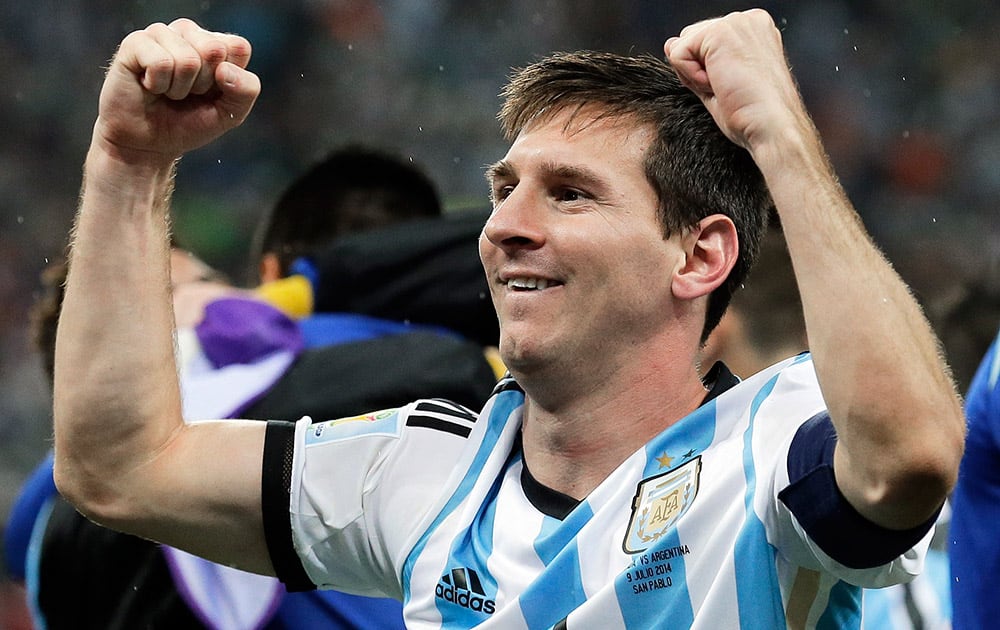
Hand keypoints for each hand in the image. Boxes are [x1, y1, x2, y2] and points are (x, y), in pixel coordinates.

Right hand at [95, 18, 259, 166]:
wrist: (148, 143)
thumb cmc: (188, 124)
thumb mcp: (230, 114)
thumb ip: (245, 91)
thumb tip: (224, 69)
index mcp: (216, 44)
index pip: (238, 47)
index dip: (229, 80)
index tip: (212, 92)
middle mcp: (189, 33)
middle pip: (214, 50)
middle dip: (203, 84)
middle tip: (187, 94)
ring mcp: (161, 34)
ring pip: (187, 59)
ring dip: (178, 88)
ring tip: (167, 91)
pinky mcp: (135, 42)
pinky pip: (160, 62)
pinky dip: (158, 85)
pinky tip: (149, 86)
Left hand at [663, 9, 810, 153]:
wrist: (771, 126)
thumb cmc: (753, 115)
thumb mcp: (720, 83)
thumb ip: (696, 62)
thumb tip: (670, 44)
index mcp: (753, 31)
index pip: (705, 42)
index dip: (706, 71)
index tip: (732, 86)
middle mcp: (747, 21)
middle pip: (691, 39)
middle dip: (697, 70)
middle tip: (728, 88)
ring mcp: (735, 22)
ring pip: (683, 46)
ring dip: (695, 75)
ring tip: (725, 86)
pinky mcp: (720, 32)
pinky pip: (678, 54)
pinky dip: (691, 78)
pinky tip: (719, 84)